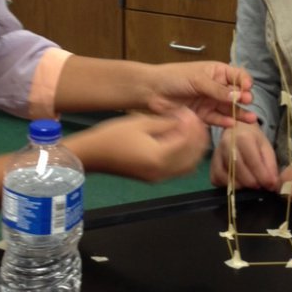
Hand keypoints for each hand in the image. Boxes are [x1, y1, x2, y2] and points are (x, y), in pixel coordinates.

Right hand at [64, 108, 208, 182]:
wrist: (93, 155)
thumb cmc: (113, 135)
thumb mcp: (141, 123)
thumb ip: (167, 123)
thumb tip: (186, 120)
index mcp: (160, 157)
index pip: (188, 141)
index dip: (193, 126)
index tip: (191, 113)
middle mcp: (163, 171)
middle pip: (193, 156)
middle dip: (198, 137)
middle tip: (196, 120)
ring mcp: (160, 178)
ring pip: (190, 165)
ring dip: (196, 149)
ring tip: (194, 130)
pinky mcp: (156, 178)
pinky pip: (180, 170)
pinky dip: (188, 157)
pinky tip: (185, 143)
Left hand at [145, 61, 255, 128]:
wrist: (152, 91)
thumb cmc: (174, 77)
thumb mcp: (198, 79)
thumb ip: (218, 89)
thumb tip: (238, 95)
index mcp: (217, 72)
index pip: (237, 76)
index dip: (244, 82)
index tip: (247, 88)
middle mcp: (216, 87)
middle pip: (235, 94)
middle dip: (243, 99)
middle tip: (247, 102)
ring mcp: (210, 101)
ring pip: (228, 109)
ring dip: (239, 113)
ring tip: (251, 119)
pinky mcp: (202, 115)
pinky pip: (217, 119)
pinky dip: (224, 122)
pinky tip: (232, 124)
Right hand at [210, 120, 279, 190]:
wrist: (237, 130)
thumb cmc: (253, 140)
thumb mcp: (266, 148)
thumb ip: (270, 166)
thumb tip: (272, 185)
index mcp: (243, 137)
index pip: (252, 160)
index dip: (262, 176)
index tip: (270, 186)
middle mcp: (226, 144)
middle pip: (238, 169)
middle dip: (251, 182)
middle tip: (260, 187)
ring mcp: (216, 154)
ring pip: (226, 176)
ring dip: (240, 185)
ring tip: (250, 185)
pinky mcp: (211, 164)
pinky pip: (217, 179)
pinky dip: (228, 185)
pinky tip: (238, 183)